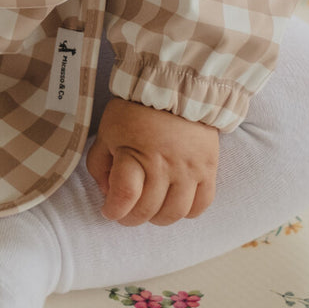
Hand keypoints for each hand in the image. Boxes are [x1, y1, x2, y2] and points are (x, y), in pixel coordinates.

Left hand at [86, 96, 218, 225]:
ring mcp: (188, 170)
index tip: (108, 210)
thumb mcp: (107, 132)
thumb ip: (100, 164)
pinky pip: (201, 205)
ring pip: (174, 213)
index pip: (124, 196)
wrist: (175, 89)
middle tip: (126, 213)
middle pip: (147, 210)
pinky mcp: (208, 169)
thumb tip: (107, 193)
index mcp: (134, 153)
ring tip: (150, 210)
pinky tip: (174, 203)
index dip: (113, 211)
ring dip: (158, 218)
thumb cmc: (136, 110)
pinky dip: (187, 212)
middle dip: (131, 218)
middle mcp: (163, 165)